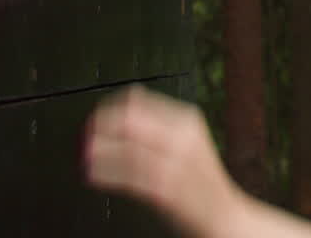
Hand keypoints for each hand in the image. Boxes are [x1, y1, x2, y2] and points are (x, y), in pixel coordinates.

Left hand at [84, 86, 248, 237]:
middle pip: (129, 120)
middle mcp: (181, 138)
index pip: (139, 101)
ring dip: (99, 150)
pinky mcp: (164, 189)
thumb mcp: (189, 140)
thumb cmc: (201, 180)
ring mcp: (174, 163)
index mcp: (187, 120)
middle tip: (86, 134)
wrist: (224, 215)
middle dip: (101, 125)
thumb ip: (161, 120)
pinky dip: (104, 174)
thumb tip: (132, 95)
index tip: (97, 117)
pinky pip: (126, 176)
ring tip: (86, 155)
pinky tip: (93, 174)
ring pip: (125, 148)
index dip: (110, 107)